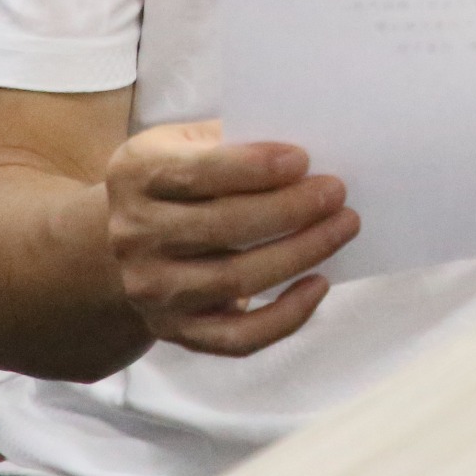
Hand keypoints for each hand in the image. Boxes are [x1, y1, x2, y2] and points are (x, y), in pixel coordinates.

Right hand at [103, 121, 356, 355]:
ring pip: (235, 280)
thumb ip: (234, 139)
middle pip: (222, 227)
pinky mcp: (175, 329)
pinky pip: (237, 336)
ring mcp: (152, 289)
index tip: (302, 160)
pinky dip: (285, 316)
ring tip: (344, 226)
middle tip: (336, 192)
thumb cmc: (181, 179)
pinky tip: (319, 284)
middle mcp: (135, 234)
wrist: (132, 238)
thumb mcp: (188, 141)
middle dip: (290, 209)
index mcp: (138, 175)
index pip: (198, 172)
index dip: (254, 168)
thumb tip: (306, 153)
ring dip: (300, 253)